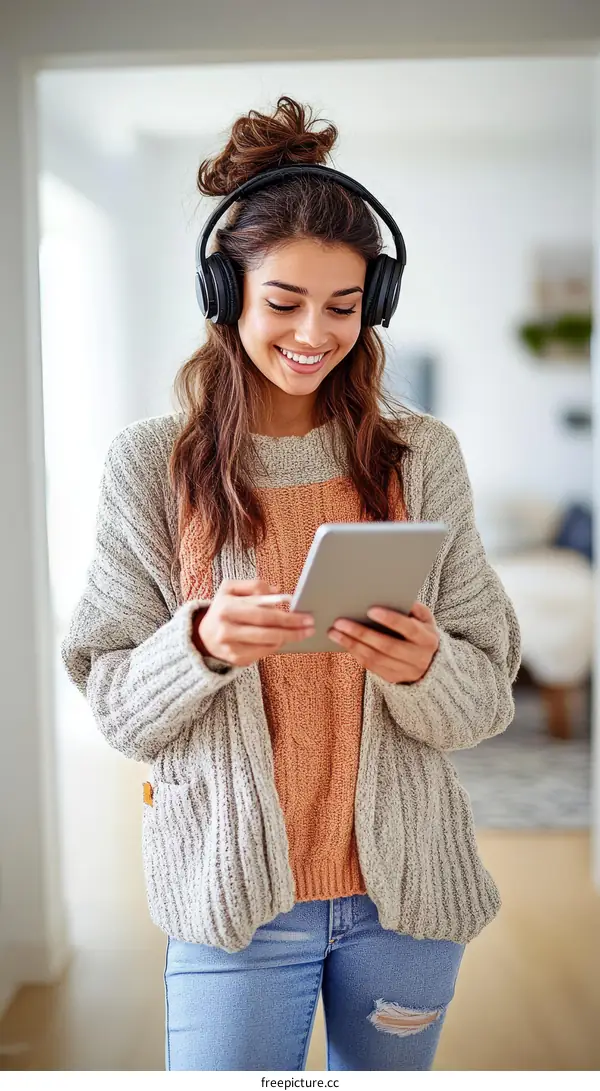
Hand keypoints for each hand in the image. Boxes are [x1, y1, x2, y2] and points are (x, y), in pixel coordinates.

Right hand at [197, 579, 314, 666]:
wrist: (203, 635)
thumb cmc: (223, 608)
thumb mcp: (231, 589)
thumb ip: (254, 586)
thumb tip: (279, 591)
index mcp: (227, 606)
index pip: (263, 612)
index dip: (287, 615)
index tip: (305, 615)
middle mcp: (227, 628)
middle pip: (267, 630)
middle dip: (292, 628)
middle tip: (310, 626)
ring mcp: (231, 646)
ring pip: (267, 643)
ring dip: (288, 638)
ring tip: (302, 633)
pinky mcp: (235, 658)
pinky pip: (262, 653)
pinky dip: (276, 646)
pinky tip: (283, 639)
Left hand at [327, 600, 439, 683]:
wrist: (429, 664)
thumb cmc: (421, 632)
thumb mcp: (425, 619)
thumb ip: (413, 608)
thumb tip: (394, 595)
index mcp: (427, 639)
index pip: (408, 628)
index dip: (390, 619)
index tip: (370, 609)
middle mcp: (417, 657)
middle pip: (387, 646)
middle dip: (362, 633)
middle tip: (340, 622)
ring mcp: (404, 671)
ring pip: (375, 658)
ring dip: (352, 644)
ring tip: (334, 631)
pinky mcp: (391, 678)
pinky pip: (370, 666)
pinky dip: (355, 653)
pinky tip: (342, 642)